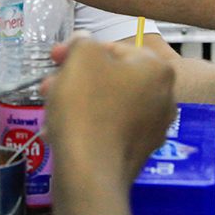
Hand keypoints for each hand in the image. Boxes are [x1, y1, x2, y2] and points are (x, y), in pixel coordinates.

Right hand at [45, 36, 176, 186]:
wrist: (90, 172)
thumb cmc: (87, 105)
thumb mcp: (81, 57)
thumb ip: (83, 41)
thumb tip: (85, 43)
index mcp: (158, 69)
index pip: (113, 48)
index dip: (77, 49)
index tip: (53, 58)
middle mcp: (165, 97)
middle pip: (112, 77)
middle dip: (76, 77)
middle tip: (49, 85)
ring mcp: (154, 128)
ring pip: (109, 103)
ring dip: (78, 100)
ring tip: (51, 108)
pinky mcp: (139, 153)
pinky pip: (110, 128)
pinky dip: (88, 125)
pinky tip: (62, 131)